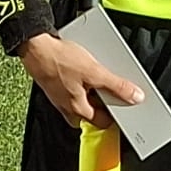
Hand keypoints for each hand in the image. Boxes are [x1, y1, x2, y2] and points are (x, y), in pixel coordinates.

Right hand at [19, 33, 143, 128]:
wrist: (36, 47)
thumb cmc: (59, 60)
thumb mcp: (95, 72)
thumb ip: (116, 86)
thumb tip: (135, 97)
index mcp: (77, 109)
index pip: (102, 122)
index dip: (116, 116)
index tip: (125, 107)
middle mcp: (67, 106)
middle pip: (91, 113)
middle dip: (104, 104)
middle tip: (114, 92)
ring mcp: (60, 96)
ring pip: (82, 100)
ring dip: (93, 92)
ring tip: (101, 77)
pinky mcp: (56, 84)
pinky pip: (74, 89)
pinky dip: (83, 83)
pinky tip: (86, 69)